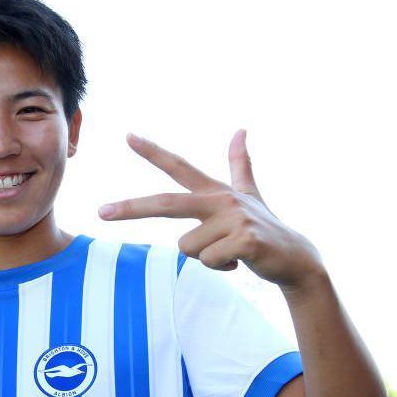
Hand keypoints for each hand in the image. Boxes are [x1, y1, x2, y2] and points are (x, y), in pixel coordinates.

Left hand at [99, 130, 323, 290]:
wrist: (296, 258)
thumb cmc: (264, 228)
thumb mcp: (250, 194)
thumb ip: (240, 164)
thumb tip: (241, 130)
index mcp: (216, 191)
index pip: (179, 166)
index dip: (153, 151)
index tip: (127, 136)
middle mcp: (221, 200)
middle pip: (166, 204)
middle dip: (131, 208)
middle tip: (100, 212)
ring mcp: (234, 218)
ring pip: (187, 247)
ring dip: (206, 257)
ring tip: (230, 251)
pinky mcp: (244, 240)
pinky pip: (208, 260)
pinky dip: (221, 267)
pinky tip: (240, 260)